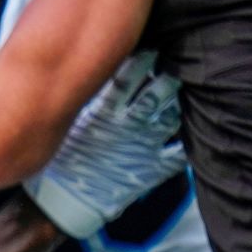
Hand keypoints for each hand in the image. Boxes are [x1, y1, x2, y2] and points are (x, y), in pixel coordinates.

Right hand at [22, 52, 185, 238]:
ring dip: (177, 103)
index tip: (149, 47)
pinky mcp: (151, 170)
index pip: (127, 77)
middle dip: (166, 77)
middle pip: (156, 92)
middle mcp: (128, 126)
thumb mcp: (62, 128)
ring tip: (180, 91)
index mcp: (104, 113)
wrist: (61, 204)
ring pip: (171, 117)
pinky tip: (196, 134)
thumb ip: (79, 105)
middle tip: (173, 63)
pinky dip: (187, 144)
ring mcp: (143, 148)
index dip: (141, 60)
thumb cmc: (55, 165)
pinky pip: (177, 154)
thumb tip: (82, 79)